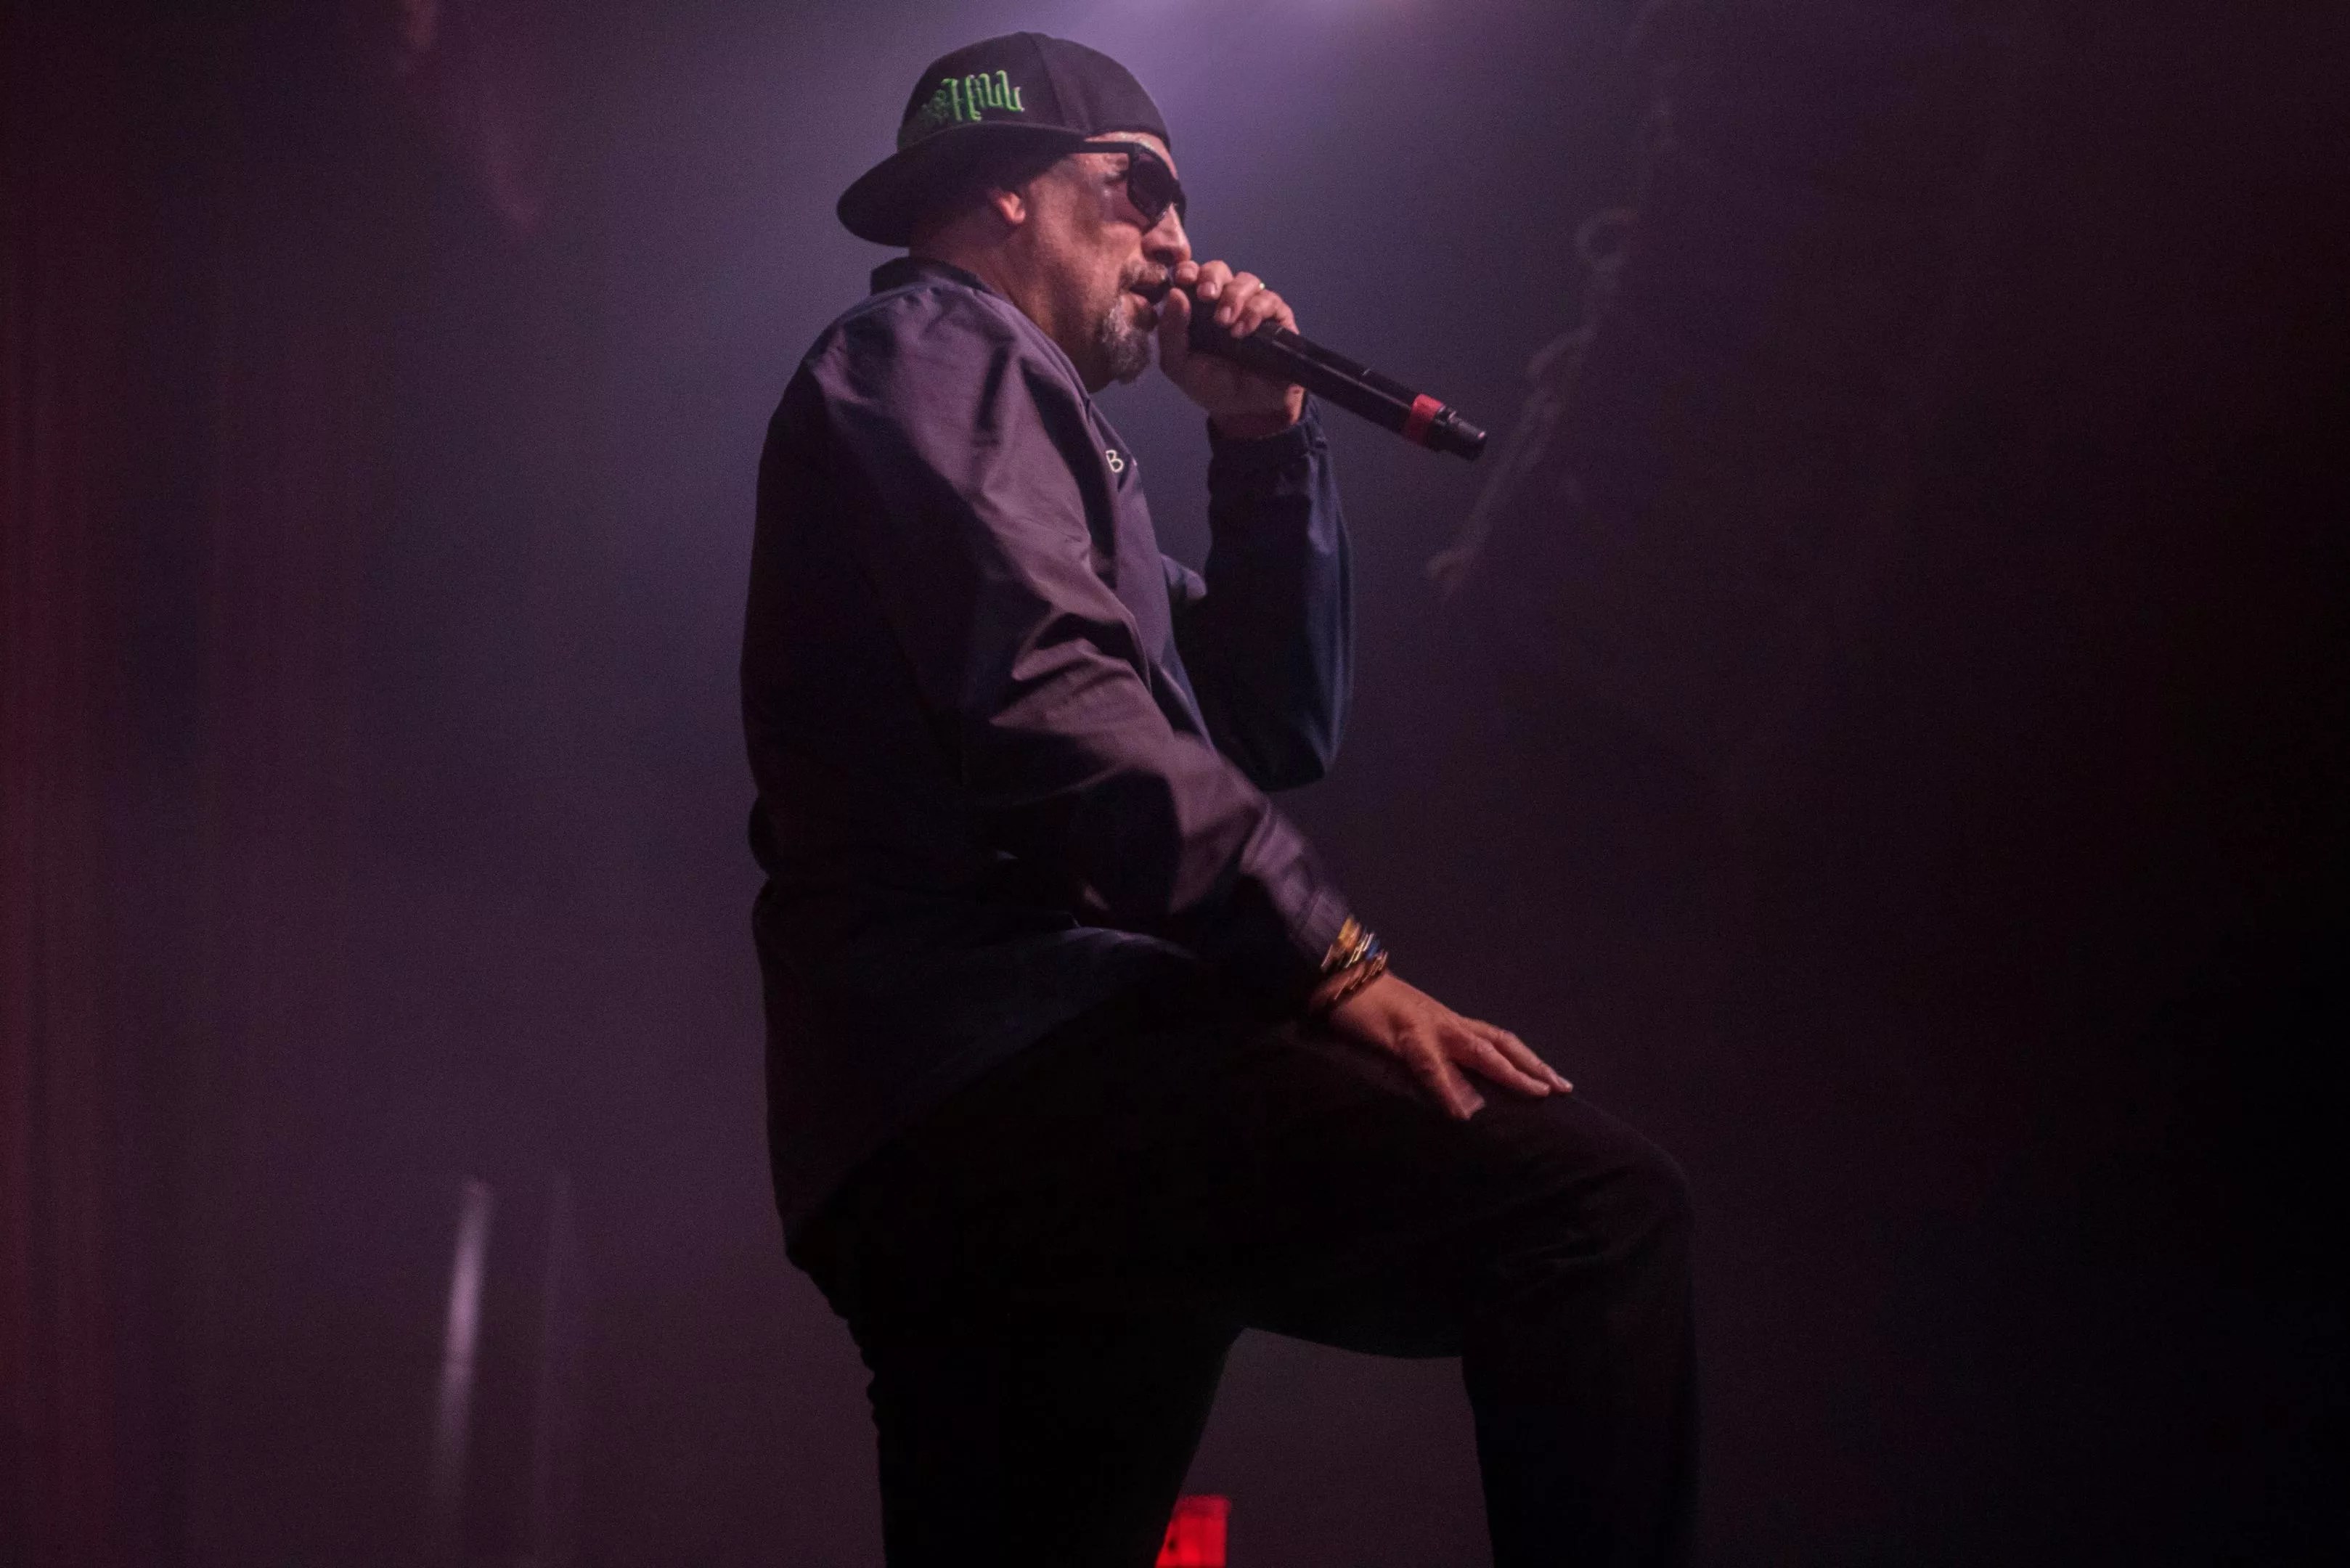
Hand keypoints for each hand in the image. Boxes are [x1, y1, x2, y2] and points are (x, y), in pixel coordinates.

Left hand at [1156, 258, 1306, 439]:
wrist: (1246, 409)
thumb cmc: (1211, 385)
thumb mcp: (1179, 365)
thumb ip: (1171, 333)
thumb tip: (1175, 293)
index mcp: (1198, 307)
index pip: (1192, 276)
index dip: (1188, 270)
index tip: (1183, 278)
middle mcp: (1225, 301)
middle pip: (1219, 269)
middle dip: (1211, 277)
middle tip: (1206, 296)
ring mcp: (1252, 306)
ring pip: (1246, 280)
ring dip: (1233, 296)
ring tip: (1225, 323)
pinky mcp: (1277, 317)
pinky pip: (1268, 300)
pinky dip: (1254, 312)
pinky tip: (1242, 332)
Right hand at [1320, 971, 1571, 1119]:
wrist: (1338, 977)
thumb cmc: (1369, 1008)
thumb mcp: (1405, 1035)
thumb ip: (1429, 1057)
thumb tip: (1454, 1090)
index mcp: (1447, 1024)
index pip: (1496, 1041)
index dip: (1527, 1060)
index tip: (1555, 1081)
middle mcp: (1446, 1023)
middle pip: (1500, 1043)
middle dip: (1533, 1066)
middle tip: (1563, 1089)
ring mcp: (1426, 1026)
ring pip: (1478, 1049)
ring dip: (1509, 1072)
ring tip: (1535, 1092)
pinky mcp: (1401, 1035)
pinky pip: (1429, 1065)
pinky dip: (1447, 1089)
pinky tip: (1461, 1113)